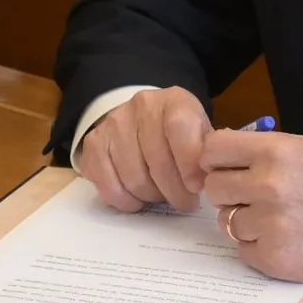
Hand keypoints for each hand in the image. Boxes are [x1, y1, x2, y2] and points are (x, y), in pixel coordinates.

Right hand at [76, 87, 211, 211]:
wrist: (144, 120)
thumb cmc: (180, 135)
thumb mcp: (202, 135)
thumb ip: (208, 154)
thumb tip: (209, 178)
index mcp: (174, 101)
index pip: (179, 128)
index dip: (189, 162)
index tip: (197, 187)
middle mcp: (141, 106)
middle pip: (157, 160)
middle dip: (175, 191)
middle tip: (186, 202)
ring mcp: (113, 124)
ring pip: (134, 179)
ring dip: (152, 197)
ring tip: (162, 193)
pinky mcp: (93, 144)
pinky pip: (108, 188)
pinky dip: (126, 201)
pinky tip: (138, 195)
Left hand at [200, 129, 302, 284]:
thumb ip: (263, 150)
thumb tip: (218, 152)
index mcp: (276, 152)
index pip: (212, 150)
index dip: (216, 158)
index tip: (225, 166)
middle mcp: (268, 186)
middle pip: (213, 188)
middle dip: (230, 191)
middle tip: (254, 195)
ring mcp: (271, 226)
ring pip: (228, 221)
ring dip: (247, 221)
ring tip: (282, 218)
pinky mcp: (276, 261)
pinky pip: (244, 250)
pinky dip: (260, 247)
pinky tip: (288, 239)